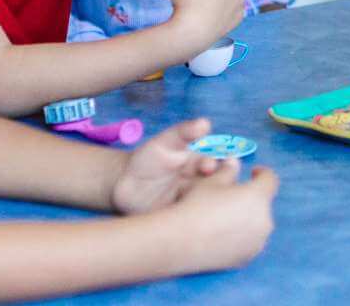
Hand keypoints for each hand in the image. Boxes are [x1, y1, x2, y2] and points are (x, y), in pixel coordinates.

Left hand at [111, 118, 234, 214]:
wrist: (124, 183)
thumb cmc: (149, 158)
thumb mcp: (166, 142)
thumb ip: (185, 132)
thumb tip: (205, 123)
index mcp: (205, 166)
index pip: (224, 166)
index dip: (221, 166)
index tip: (207, 166)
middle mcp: (205, 187)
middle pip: (224, 189)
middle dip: (220, 188)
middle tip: (202, 188)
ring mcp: (195, 205)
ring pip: (211, 209)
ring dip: (207, 208)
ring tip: (187, 203)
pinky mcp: (182, 223)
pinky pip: (194, 227)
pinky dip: (193, 225)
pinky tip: (180, 220)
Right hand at [167, 160, 279, 270]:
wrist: (181, 241)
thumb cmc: (197, 205)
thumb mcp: (212, 181)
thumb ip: (228, 171)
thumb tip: (235, 164)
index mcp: (258, 196)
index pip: (270, 179)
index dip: (262, 173)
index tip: (252, 172)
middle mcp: (264, 220)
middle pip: (263, 204)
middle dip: (252, 198)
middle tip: (233, 196)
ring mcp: (257, 242)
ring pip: (258, 224)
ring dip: (248, 217)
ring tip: (226, 216)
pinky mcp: (247, 258)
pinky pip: (249, 242)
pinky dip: (242, 236)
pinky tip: (222, 234)